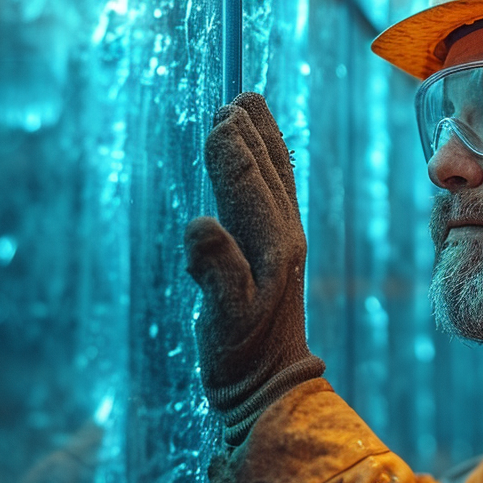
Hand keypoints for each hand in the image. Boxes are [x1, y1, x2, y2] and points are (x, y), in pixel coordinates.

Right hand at [185, 92, 323, 445]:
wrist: (269, 386)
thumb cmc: (241, 356)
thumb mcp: (222, 319)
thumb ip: (214, 271)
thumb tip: (199, 224)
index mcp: (271, 245)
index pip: (248, 183)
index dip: (233, 148)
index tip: (221, 114)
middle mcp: (283, 237)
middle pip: (268, 170)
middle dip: (251, 133)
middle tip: (238, 96)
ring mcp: (283, 243)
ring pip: (275, 177)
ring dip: (261, 140)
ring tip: (250, 107)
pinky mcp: (278, 252)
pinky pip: (274, 194)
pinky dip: (264, 165)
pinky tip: (258, 157)